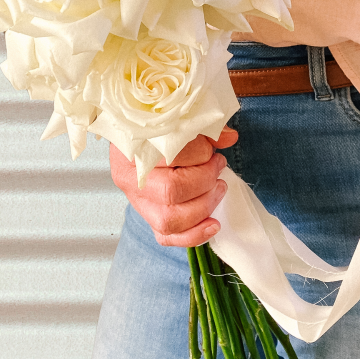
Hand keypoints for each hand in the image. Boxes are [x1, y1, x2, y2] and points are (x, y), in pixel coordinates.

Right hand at [109, 126, 238, 246]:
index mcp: (133, 149)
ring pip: (169, 219)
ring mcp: (137, 202)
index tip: (213, 150)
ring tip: (219, 188)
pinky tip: (214, 224)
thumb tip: (229, 137)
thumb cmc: (161, 128)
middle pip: (171, 190)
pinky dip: (194, 235)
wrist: (138, 136)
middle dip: (204, 180)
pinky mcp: (148, 219)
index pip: (170, 156)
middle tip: (218, 167)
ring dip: (203, 206)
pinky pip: (168, 238)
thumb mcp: (179, 120)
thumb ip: (204, 128)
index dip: (200, 154)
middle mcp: (130, 179)